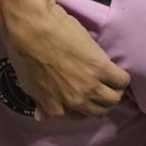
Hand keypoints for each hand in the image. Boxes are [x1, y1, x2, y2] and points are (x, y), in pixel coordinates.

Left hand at [0, 2, 130, 118]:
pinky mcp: (101, 67)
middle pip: (100, 111)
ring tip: (111, 80)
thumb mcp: (28, 86)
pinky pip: (121, 80)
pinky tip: (115, 70)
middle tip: (103, 88)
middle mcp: (75, 102)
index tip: (87, 96)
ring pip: (114, 99)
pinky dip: (121, 77)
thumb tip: (42, 115)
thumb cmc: (24, 53)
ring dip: (115, 91)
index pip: (80, 117)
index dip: (85, 105)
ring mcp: (89, 86)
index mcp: (56, 109)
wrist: (31, 28)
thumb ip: (40, 102)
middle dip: (102, 102)